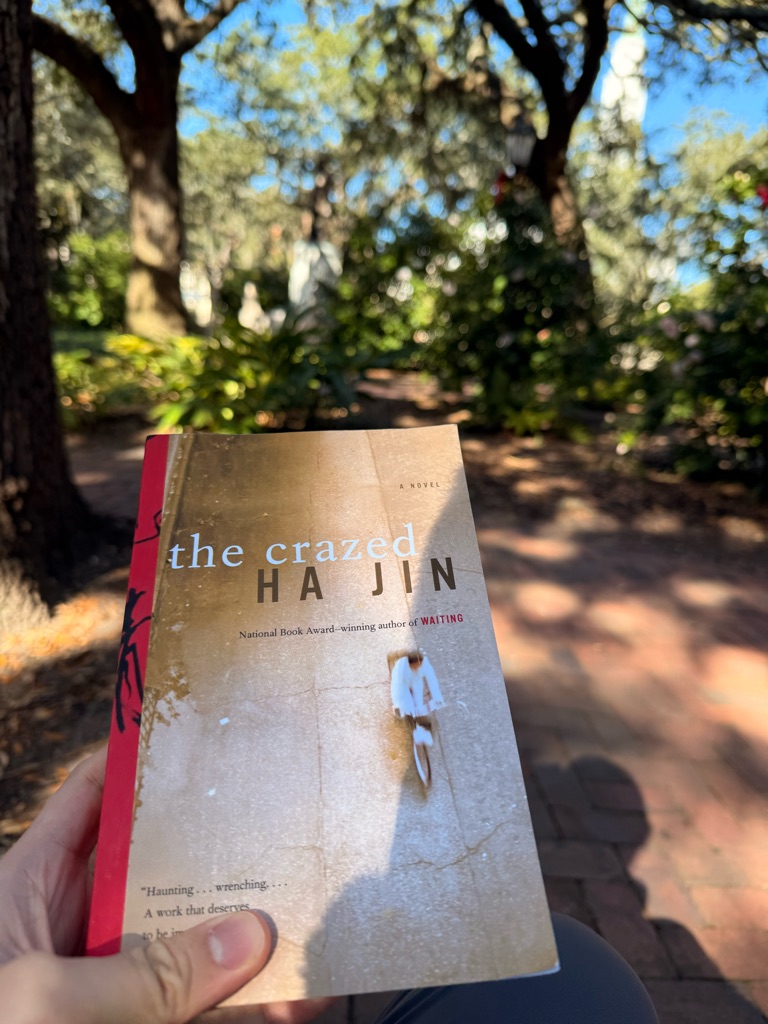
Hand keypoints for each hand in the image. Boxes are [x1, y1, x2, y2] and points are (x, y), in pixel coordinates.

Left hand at [0, 748, 334, 1023]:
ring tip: (314, 912)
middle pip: (161, 867)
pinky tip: (300, 1000)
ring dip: (250, 936)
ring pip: (190, 947)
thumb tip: (250, 934)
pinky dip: (250, 1007)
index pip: (92, 797)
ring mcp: (109, 987)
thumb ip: (145, 974)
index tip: (210, 728)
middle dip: (221, 848)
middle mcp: (78, 928)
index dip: (144, 758)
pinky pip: (200, 1012)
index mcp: (32, 887)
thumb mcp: (42, 1003)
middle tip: (288, 819)